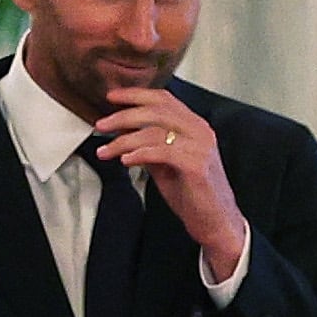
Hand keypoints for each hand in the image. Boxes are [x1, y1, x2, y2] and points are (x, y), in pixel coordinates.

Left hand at [94, 86, 248, 286]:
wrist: (215, 221)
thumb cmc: (191, 194)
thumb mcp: (165, 164)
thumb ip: (149, 146)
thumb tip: (123, 133)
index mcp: (194, 126)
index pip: (164, 99)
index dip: (136, 95)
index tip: (111, 97)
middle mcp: (199, 131)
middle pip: (157, 110)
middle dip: (123, 115)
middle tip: (100, 124)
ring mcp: (200, 147)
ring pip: (156, 131)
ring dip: (124, 139)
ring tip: (104, 150)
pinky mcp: (196, 166)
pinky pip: (162, 152)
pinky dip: (139, 154)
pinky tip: (124, 160)